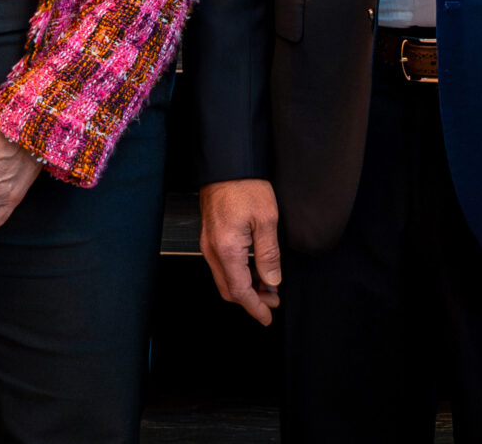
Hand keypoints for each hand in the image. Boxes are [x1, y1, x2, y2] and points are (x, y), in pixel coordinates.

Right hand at [199, 178, 283, 325]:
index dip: (255, 307)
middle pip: (229, 289)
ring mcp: (208, 244)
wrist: (226, 164)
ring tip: (268, 286)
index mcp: (226, 249)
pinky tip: (254, 269)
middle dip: (251, 300)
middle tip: (273, 301)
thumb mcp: (266, 219)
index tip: (267, 317)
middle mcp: (212, 250)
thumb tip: (272, 281)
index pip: (240, 291)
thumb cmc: (245, 186)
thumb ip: (269, 254)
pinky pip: (222, 264)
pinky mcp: (210, 236)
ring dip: (245, 287)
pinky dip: (238, 273)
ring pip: (225, 278)